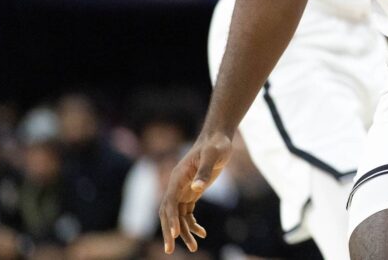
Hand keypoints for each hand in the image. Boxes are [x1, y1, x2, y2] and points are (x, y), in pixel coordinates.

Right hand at [159, 132, 232, 253]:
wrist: (219, 138)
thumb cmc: (216, 144)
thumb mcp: (213, 156)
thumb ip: (205, 171)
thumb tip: (197, 188)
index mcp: (178, 177)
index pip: (170, 202)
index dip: (170, 219)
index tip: (174, 234)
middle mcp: (177, 185)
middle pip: (168, 212)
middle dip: (169, 232)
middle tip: (170, 250)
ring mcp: (183, 189)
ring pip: (178, 216)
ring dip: (183, 232)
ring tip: (194, 247)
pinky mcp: (192, 192)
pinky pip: (187, 213)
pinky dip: (192, 224)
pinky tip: (202, 233)